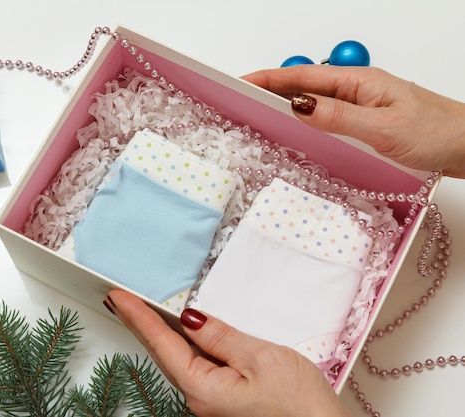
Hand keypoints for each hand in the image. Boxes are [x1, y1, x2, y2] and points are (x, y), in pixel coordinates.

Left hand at [105, 290, 351, 416]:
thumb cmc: (300, 405)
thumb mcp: (260, 358)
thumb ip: (220, 336)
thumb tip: (189, 318)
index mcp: (203, 388)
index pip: (161, 344)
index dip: (138, 317)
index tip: (117, 296)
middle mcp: (200, 400)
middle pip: (164, 353)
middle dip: (140, 324)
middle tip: (119, 301)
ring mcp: (211, 403)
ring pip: (179, 361)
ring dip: (159, 335)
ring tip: (141, 313)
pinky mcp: (223, 400)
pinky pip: (195, 368)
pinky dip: (182, 347)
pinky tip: (180, 336)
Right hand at [243, 65, 464, 177]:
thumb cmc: (436, 132)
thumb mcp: (382, 127)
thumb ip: (338, 117)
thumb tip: (298, 107)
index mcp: (359, 82)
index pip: (303, 77)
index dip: (269, 79)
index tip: (241, 81)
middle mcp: (357, 89)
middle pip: (304, 85)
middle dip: (270, 89)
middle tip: (241, 99)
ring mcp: (362, 104)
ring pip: (314, 101)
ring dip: (286, 104)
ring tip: (259, 113)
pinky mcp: (366, 121)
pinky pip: (327, 115)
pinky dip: (307, 119)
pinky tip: (299, 129)